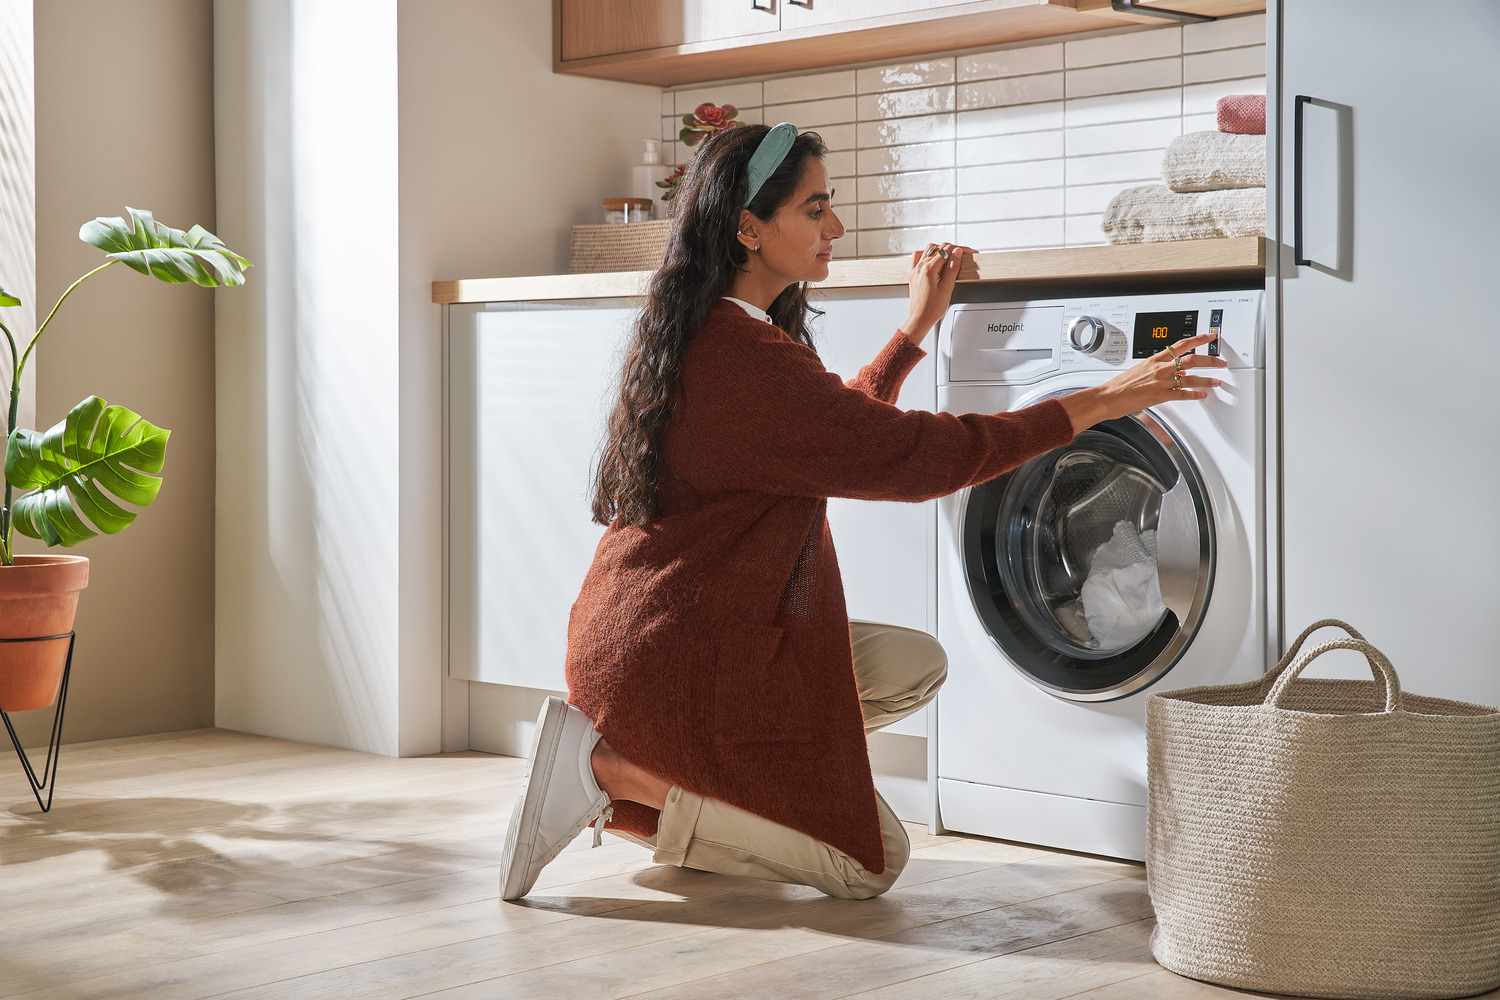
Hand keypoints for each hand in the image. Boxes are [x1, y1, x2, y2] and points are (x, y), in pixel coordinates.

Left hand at [901, 243, 974, 346]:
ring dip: (940, 250)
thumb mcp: (947, 288)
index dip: (961, 249)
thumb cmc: (932, 309)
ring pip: (928, 250)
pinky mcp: (913, 274)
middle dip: (953, 249)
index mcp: (929, 269)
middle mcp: (920, 267)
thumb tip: (957, 253)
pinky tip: (933, 259)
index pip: (947, 250)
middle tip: (963, 255)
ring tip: (951, 257)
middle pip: (938, 248)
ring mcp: (915, 270)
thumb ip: (953, 268)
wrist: (920, 319)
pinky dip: (927, 254)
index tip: (969, 252)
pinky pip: (918, 257)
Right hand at [1057, 333, 1227, 433]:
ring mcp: (1160, 382)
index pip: (1181, 344)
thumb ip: (1159, 370)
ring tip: (1216, 381)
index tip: (1210, 336)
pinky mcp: (1158, 396)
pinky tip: (1201, 395)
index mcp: (1154, 359)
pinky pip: (1181, 394)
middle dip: (1210, 360)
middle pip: (1191, 359)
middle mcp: (1159, 368)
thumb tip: (1175, 372)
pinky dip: (1194, 395)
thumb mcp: (1140, 371)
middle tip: (1220, 362)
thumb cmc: (1119, 386)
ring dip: (1206, 379)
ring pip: (1190, 377)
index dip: (1199, 339)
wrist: (1106, 397)